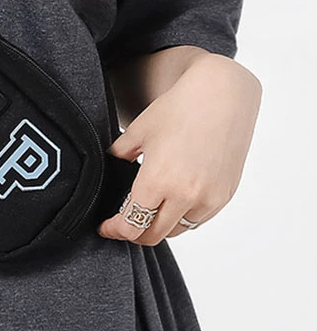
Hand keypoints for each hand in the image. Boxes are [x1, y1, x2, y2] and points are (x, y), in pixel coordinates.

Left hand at [98, 53, 261, 244]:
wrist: (221, 96)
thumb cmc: (178, 108)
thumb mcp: (139, 130)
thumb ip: (120, 154)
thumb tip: (112, 165)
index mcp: (157, 181)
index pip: (131, 225)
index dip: (115, 230)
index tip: (105, 228)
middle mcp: (185, 196)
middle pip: (153, 234)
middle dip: (134, 231)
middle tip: (122, 221)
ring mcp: (209, 198)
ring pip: (178, 229)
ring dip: (160, 225)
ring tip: (148, 209)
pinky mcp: (225, 195)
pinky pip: (199, 218)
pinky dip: (183, 216)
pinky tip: (174, 199)